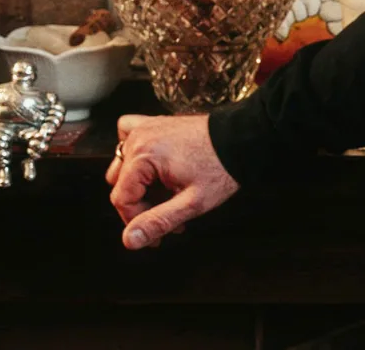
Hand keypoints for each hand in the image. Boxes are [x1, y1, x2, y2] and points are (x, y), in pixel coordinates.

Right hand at [107, 114, 238, 249]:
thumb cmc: (221, 168)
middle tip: (170, 216)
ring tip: (167, 195)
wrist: (244, 139)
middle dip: (143, 205)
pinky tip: (151, 166)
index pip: (121, 199)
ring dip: (138, 183)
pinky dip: (135, 152)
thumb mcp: (192, 202)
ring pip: (122, 164)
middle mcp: (139, 138)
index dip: (137, 221)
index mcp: (144, 156)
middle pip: (120, 183)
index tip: (158, 235)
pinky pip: (128, 134)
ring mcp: (146, 127)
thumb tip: (129, 240)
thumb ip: (158, 221)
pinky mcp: (155, 123)